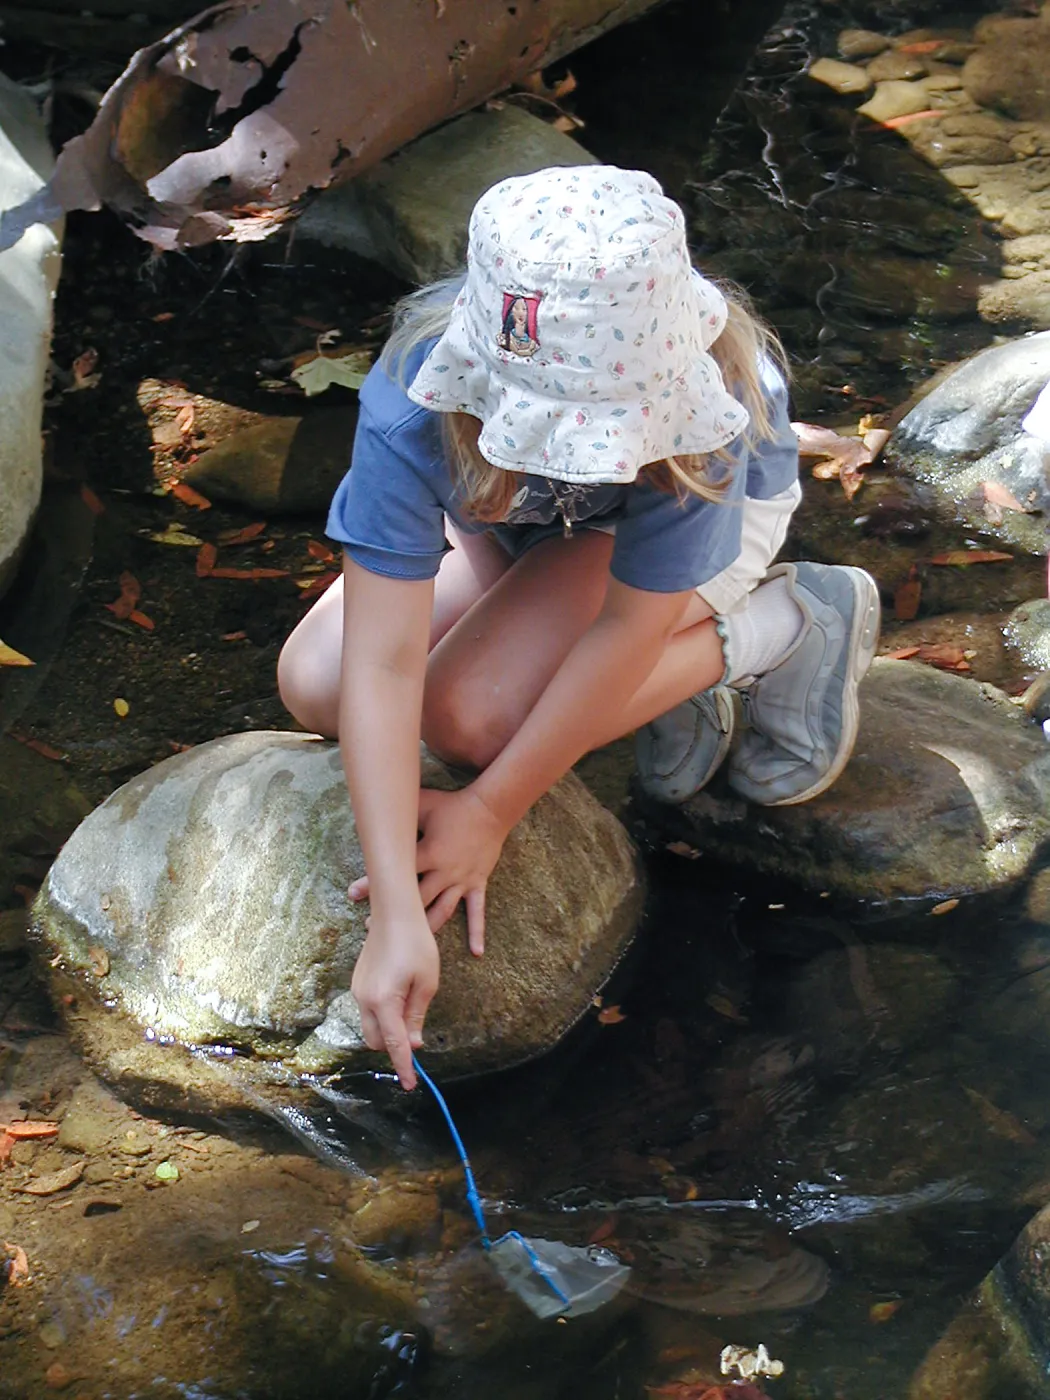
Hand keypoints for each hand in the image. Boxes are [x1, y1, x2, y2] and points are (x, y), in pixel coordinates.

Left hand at [350, 785, 508, 952]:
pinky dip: (477, 931)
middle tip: (371, 927)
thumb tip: (372, 806)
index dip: (374, 881)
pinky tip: (477, 953)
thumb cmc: (453, 806)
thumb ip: (401, 811)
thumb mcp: (425, 803)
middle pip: (416, 899)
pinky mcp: (477, 884)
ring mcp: (462, 881)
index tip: (352, 894)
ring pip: (442, 911)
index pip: (398, 871)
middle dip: (394, 913)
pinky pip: (477, 911)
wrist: (490, 809)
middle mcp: (445, 872)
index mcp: (430, 852)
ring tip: (409, 945)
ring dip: (424, 928)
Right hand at [350, 909, 438, 1089]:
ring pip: (369, 1025)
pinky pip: (367, 1009)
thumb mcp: (427, 982)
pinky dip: (381, 1013)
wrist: (394, 911)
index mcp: (384, 1002)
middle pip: (375, 1041)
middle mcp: (365, 999)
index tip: (411, 1084)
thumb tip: (413, 1044)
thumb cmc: (416, 944)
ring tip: (410, 1005)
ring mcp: (358, 990)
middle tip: (416, 1035)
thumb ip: (417, 1016)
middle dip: (393, 1046)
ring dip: (387, 1028)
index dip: (403, 1066)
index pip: (394, 1045)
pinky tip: (399, 994)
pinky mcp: (357, 981)